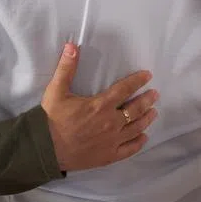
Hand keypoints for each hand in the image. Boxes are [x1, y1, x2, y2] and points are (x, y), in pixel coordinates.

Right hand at [40, 42, 156, 171]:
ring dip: (147, 119)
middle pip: (135, 110)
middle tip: (155, 95)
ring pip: (136, 128)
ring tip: (154, 113)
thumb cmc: (51, 119)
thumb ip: (66, 68)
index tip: (147, 76)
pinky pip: (130, 149)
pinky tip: (143, 137)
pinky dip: (139, 142)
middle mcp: (110, 123)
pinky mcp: (109, 156)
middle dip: (147, 100)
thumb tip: (72, 46)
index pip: (124, 90)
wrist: (45, 148)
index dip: (137, 81)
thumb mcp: (56, 91)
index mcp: (100, 105)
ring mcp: (111, 141)